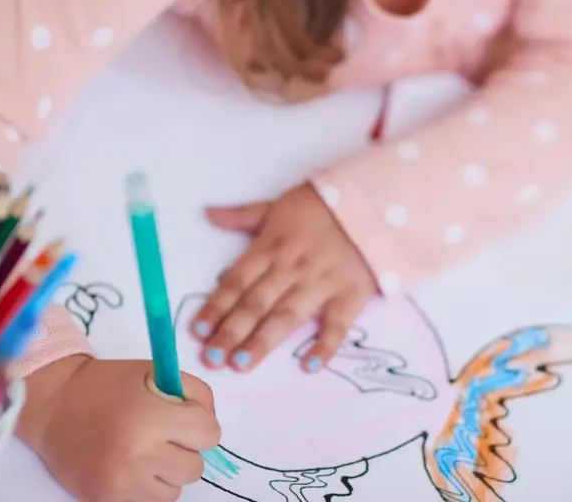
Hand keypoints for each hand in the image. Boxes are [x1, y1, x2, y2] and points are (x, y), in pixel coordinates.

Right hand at [29, 358, 220, 501]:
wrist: (56, 405)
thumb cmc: (109, 384)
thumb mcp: (155, 374)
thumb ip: (194, 394)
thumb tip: (210, 425)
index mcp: (151, 416)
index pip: (208, 434)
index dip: (201, 423)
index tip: (186, 417)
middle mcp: (138, 453)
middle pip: (195, 466)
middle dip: (186, 448)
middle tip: (165, 433)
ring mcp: (122, 482)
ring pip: (176, 490)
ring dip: (169, 471)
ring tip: (147, 450)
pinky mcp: (107, 499)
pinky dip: (149, 486)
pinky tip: (133, 465)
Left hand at [190, 184, 378, 372]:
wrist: (374, 204)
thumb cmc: (322, 206)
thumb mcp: (278, 205)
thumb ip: (243, 215)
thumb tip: (208, 214)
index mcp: (271, 246)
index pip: (237, 280)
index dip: (216, 305)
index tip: (196, 329)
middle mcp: (292, 268)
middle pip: (256, 303)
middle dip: (231, 331)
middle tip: (210, 358)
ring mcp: (322, 284)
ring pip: (287, 316)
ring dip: (263, 341)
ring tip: (240, 364)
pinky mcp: (350, 295)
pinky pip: (337, 324)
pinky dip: (325, 346)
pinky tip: (309, 366)